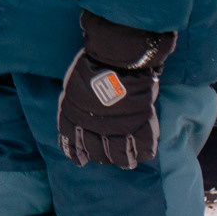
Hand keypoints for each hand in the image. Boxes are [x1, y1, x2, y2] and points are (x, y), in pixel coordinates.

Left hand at [56, 11, 176, 168]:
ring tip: (128, 160)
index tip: (81, 159)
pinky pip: (144, 149)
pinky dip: (144, 152)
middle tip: (110, 154)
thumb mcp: (74, 88)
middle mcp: (93, 128)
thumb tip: (78, 124)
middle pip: (98, 155)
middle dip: (103, 157)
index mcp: (73, 117)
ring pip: (120, 158)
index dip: (76, 155)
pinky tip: (142, 152)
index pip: (71, 146)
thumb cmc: (93, 65)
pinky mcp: (140, 125)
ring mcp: (118, 128)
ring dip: (124, 160)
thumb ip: (77, 108)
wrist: (116, 55)